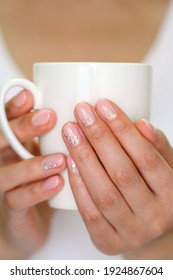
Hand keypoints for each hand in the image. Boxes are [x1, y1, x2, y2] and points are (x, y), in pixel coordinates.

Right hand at [0, 90, 65, 258]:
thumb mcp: (49, 147)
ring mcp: (5, 184)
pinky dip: (37, 191)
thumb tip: (82, 106)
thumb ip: (55, 130)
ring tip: (60, 158)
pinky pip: (18, 200)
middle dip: (22, 127)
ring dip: (32, 165)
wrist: (35, 214)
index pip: (5, 120)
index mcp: (11, 141)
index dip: (14, 107)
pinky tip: (57, 183)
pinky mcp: (13, 208)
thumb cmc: (43, 173)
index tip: (30, 95)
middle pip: (1, 141)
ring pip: (6, 173)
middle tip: (49, 117)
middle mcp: (4, 159)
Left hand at [62, 99, 172, 256]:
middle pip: (122, 172)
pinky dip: (78, 185)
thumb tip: (141, 124)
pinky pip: (90, 213)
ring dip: (84, 158)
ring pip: (104, 193)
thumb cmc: (157, 195)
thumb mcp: (166, 169)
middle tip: (82, 112)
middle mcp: (155, 216)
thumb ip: (156, 148)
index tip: (103, 105)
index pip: (147, 157)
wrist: (151, 234)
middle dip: (99, 137)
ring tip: (71, 131)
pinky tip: (70, 161)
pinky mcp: (108, 243)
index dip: (123, 129)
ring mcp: (131, 233)